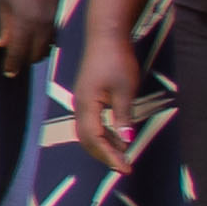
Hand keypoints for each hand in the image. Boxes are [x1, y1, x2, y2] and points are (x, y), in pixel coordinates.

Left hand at [0, 0, 62, 72]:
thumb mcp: (3, 2)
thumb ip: (4, 26)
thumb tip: (1, 45)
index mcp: (25, 23)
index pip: (18, 53)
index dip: (12, 65)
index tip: (8, 73)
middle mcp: (44, 27)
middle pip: (36, 56)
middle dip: (25, 59)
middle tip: (16, 57)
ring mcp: (58, 23)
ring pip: (49, 49)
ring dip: (38, 52)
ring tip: (28, 46)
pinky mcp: (67, 19)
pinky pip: (58, 40)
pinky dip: (49, 43)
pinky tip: (42, 37)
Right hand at [73, 26, 146, 171]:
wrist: (105, 37)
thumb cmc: (116, 60)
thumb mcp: (126, 90)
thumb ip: (124, 116)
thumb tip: (126, 141)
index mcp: (87, 105)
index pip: (94, 139)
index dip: (109, 156)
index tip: (125, 168)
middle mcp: (80, 106)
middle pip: (86, 139)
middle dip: (104, 156)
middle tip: (124, 166)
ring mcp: (82, 102)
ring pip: (88, 132)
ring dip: (103, 146)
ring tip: (122, 155)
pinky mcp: (88, 98)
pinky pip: (91, 123)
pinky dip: (103, 135)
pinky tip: (117, 137)